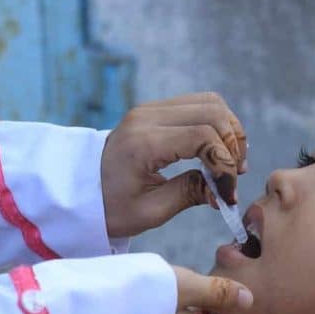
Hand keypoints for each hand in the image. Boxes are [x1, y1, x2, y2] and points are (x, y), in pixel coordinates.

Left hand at [101, 92, 247, 236]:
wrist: (80, 191)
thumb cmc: (111, 207)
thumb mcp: (151, 211)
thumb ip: (191, 194)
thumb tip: (224, 190)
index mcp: (143, 143)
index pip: (203, 137)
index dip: (225, 164)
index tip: (228, 193)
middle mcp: (147, 117)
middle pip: (213, 112)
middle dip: (233, 145)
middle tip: (234, 176)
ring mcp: (151, 109)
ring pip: (210, 103)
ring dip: (229, 132)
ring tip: (230, 164)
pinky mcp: (155, 110)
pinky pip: (198, 105)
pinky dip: (216, 126)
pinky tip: (218, 152)